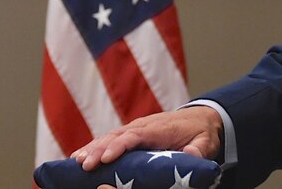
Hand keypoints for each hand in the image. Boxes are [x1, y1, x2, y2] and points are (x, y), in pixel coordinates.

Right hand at [72, 106, 222, 171]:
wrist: (200, 117)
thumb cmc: (201, 132)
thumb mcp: (206, 142)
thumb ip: (198, 150)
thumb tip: (190, 155)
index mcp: (157, 129)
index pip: (134, 136)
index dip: (119, 146)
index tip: (106, 158)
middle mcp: (141, 127)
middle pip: (115, 137)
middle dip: (98, 150)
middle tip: (83, 164)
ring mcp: (134, 130)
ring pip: (108, 137)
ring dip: (91, 148)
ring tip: (75, 162)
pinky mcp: (130, 135)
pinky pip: (109, 140)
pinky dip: (94, 147)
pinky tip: (81, 157)